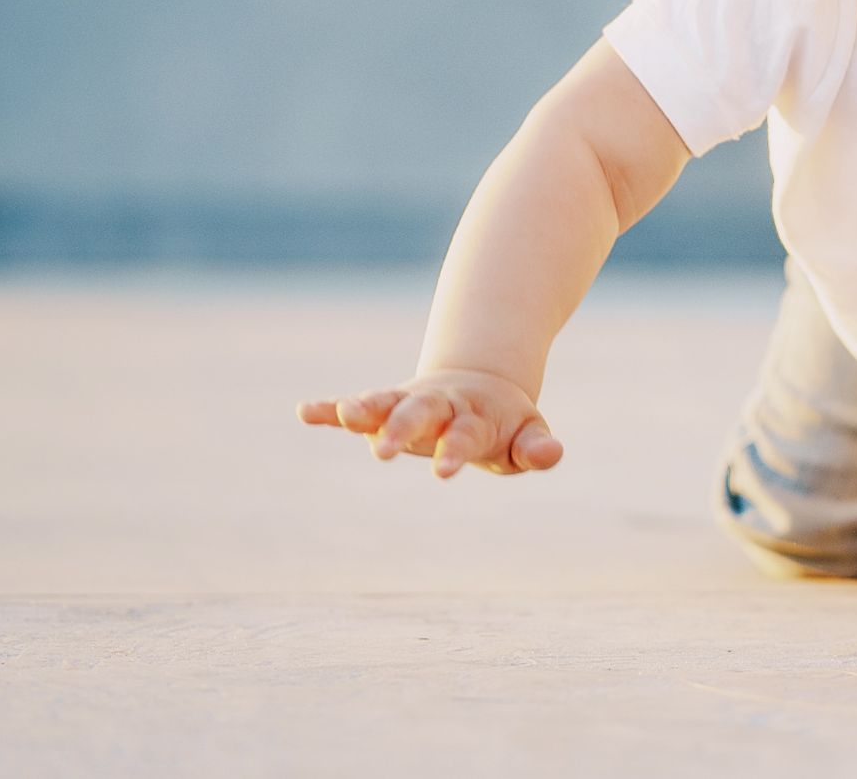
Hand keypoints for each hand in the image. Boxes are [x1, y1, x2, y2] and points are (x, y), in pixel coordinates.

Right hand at [296, 367, 563, 477]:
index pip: (464, 435)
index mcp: (474, 416)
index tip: (443, 473)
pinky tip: (305, 411)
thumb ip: (536, 447)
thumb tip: (552, 454)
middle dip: (401, 428)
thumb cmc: (505, 423)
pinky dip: (331, 409)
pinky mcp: (387, 406)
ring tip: (343, 414)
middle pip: (419, 412)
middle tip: (382, 451)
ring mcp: (410, 403)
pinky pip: (356, 405)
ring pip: (385, 402)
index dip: (454, 451)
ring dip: (365, 408)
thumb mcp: (527, 435)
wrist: (483, 383)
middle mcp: (438, 406)